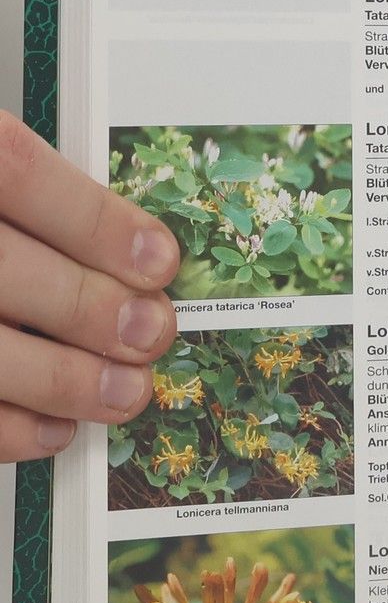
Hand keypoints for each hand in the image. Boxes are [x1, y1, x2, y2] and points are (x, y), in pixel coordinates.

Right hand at [0, 114, 178, 462]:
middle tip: (151, 332)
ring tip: (124, 391)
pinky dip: (9, 428)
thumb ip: (42, 207)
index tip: (158, 260)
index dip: (96, 223)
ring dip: (64, 380)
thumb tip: (135, 256)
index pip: (19, 175)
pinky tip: (55, 426)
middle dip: (92, 309)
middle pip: (3, 269)